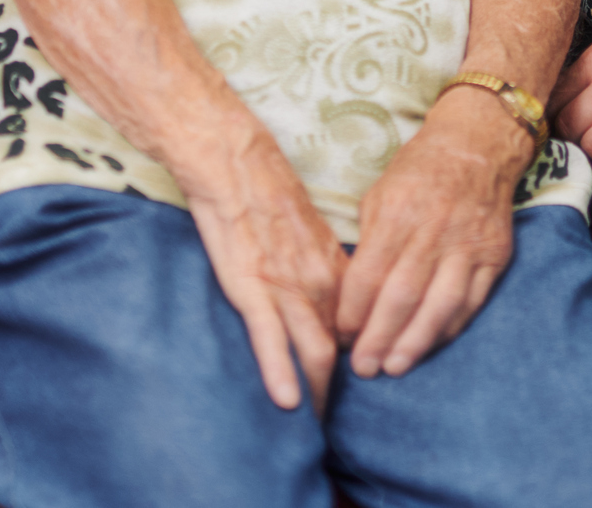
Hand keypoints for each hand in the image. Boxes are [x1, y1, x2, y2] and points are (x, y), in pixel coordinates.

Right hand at [178, 123, 349, 413]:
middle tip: (333, 426)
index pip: (356, 329)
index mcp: (335, 269)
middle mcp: (319, 283)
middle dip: (338, 392)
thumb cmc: (266, 193)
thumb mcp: (309, 233)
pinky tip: (285, 402)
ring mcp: (286, 288)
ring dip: (314, 394)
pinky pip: (269, 339)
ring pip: (311, 351)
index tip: (356, 388)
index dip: (357, 362)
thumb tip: (331, 300)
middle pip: (338, 350)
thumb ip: (323, 268)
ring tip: (313, 430)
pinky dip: (279, 371)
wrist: (234, 161)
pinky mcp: (251, 288)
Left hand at [337, 87, 526, 378]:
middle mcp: (434, 229)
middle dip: (379, 336)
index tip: (341, 337)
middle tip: (363, 367)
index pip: (369, 273)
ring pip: (440, 304)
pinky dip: (448, 328)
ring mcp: (468, 245)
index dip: (353, 311)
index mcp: (398, 211)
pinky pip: (471, 301)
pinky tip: (429, 346)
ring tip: (394, 367)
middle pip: (403, 294)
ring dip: (415, 342)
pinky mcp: (495, 256)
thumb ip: (368, 242)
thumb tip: (349, 296)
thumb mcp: (380, 194)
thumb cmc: (418, 172)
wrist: (477, 147)